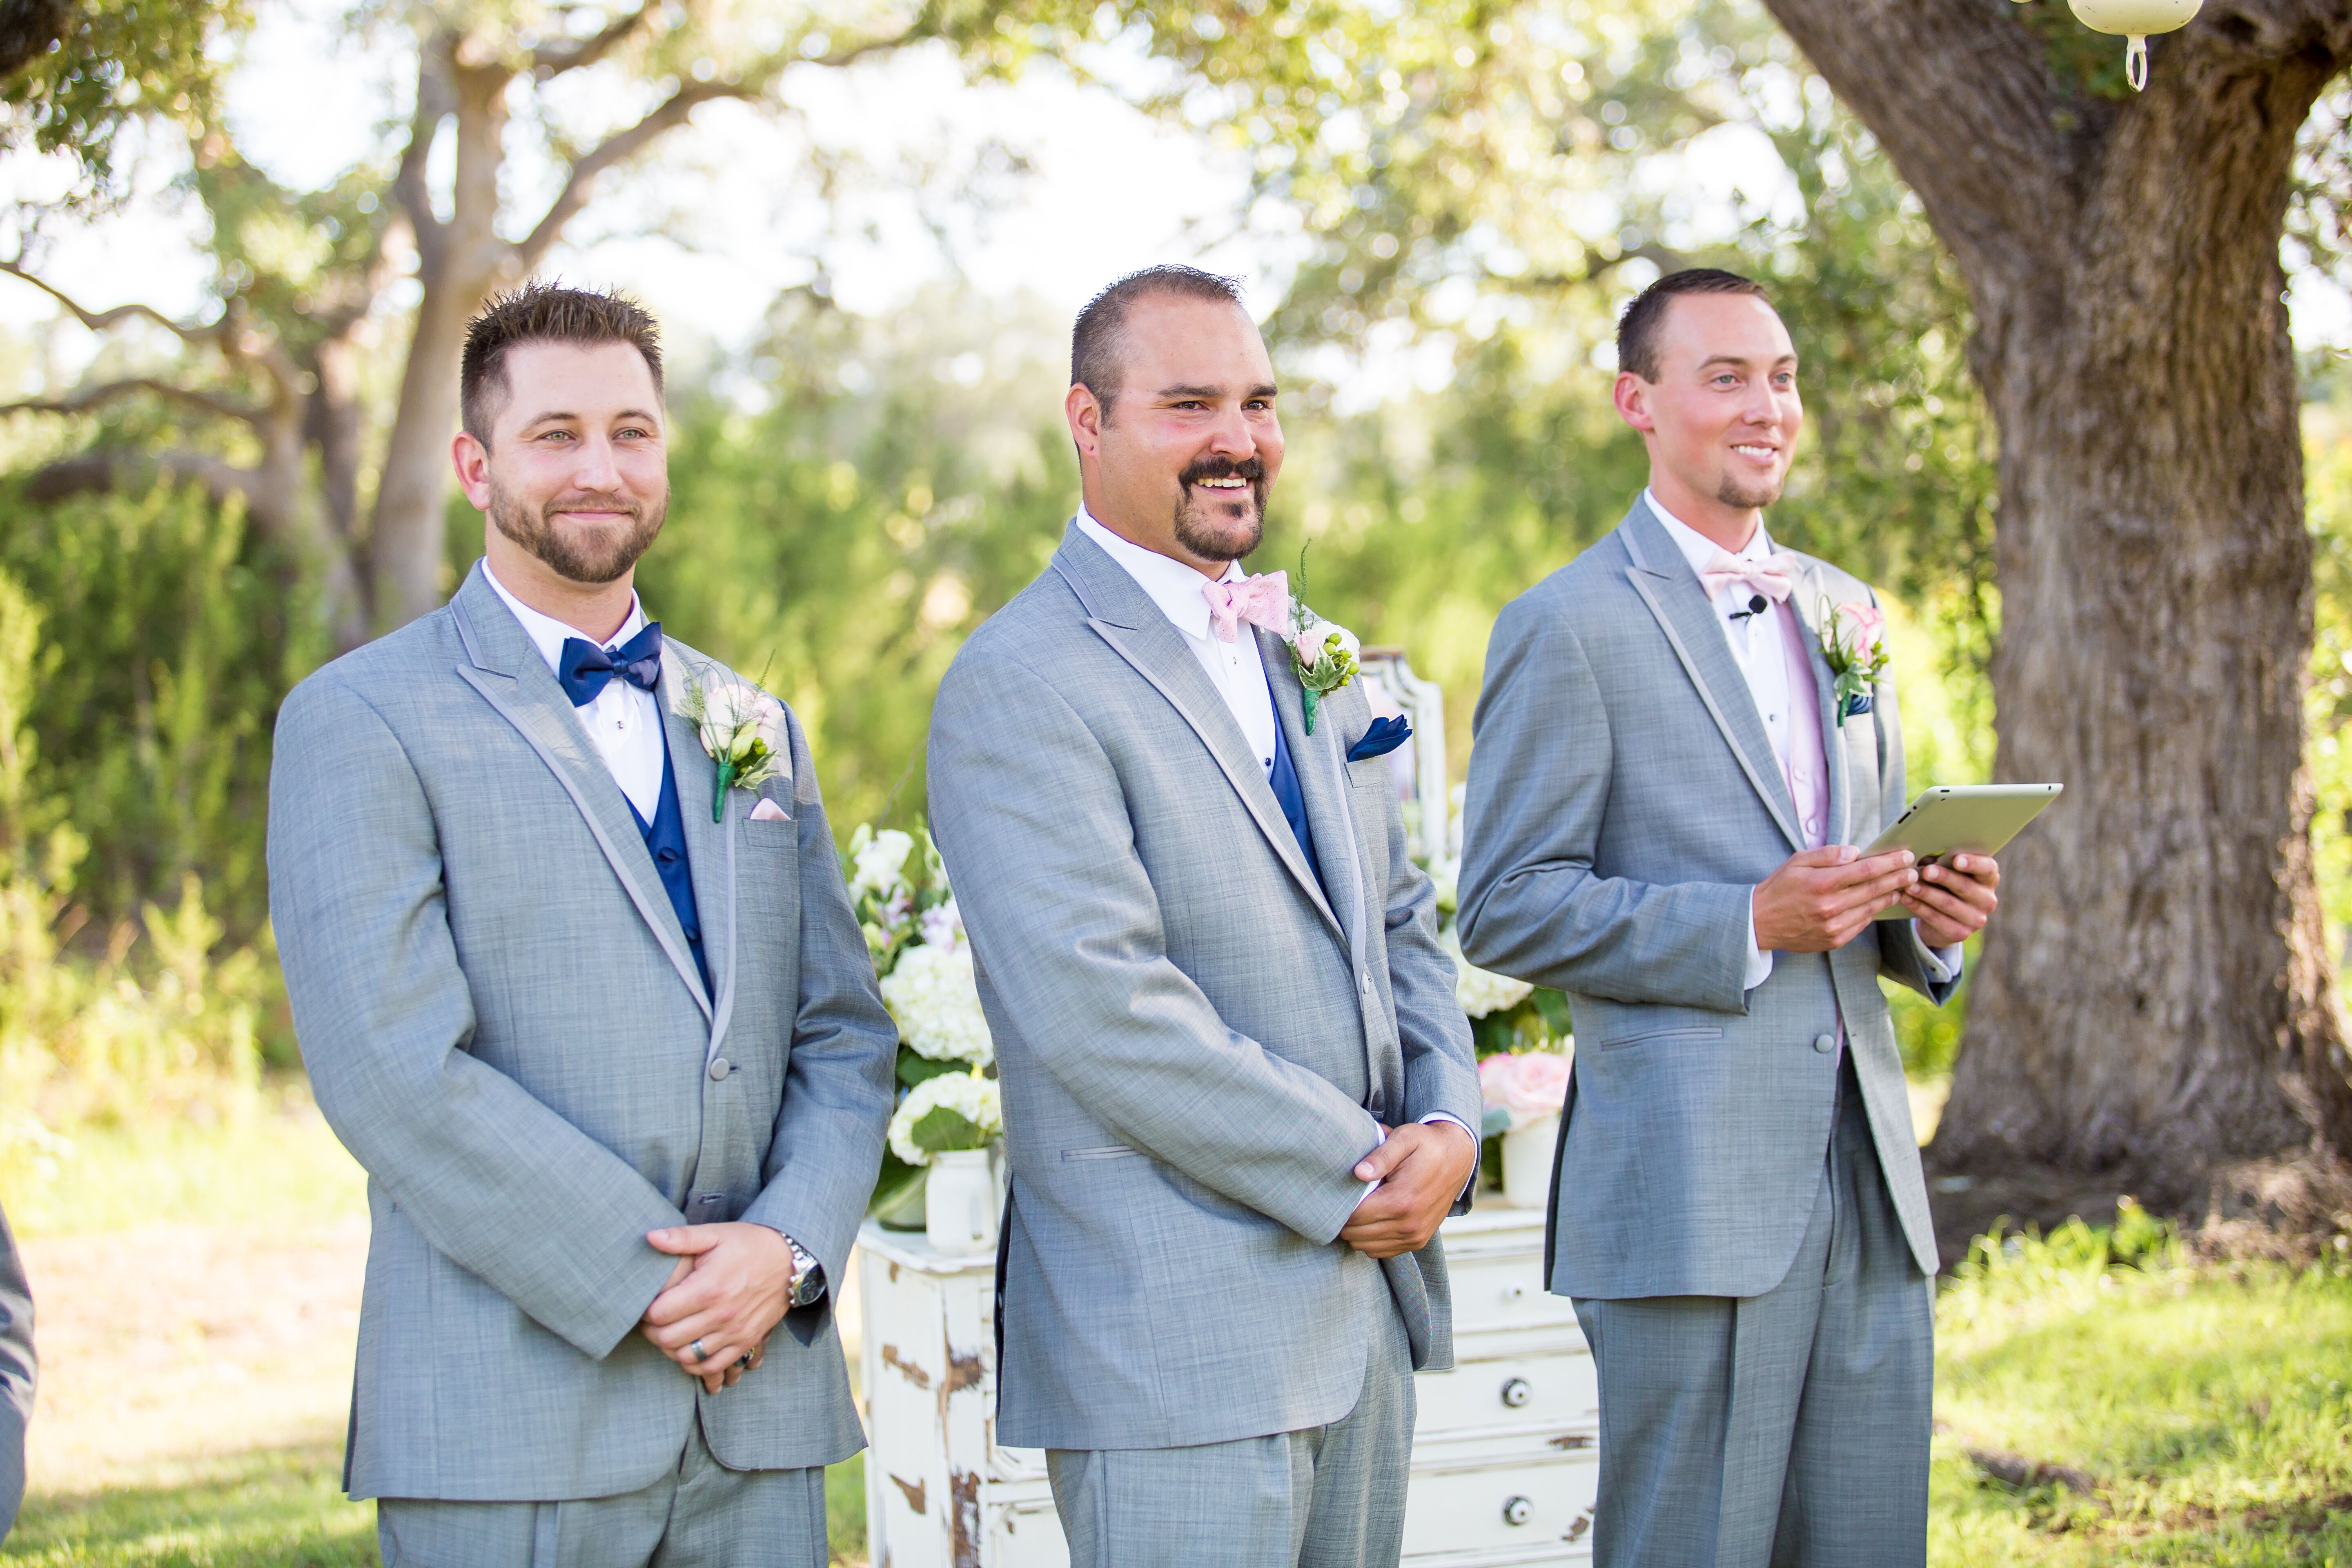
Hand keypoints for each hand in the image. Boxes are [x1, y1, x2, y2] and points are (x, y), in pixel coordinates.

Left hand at [639, 1222, 796, 1392]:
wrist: (791, 1259)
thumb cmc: (749, 1244)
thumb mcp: (716, 1234)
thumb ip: (682, 1237)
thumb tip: (650, 1237)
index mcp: (708, 1287)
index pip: (659, 1314)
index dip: (645, 1311)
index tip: (646, 1305)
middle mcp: (721, 1314)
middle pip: (668, 1339)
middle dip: (652, 1332)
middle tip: (652, 1322)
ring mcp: (735, 1332)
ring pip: (687, 1357)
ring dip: (671, 1349)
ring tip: (669, 1334)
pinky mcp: (747, 1341)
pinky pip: (713, 1367)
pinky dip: (696, 1365)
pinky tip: (690, 1352)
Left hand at [1338, 1122, 1478, 1259]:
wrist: (1458, 1157)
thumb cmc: (1426, 1145)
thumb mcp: (1405, 1138)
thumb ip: (1380, 1155)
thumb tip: (1358, 1173)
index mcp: (1402, 1200)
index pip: (1354, 1217)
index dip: (1340, 1207)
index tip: (1338, 1193)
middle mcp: (1409, 1225)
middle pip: (1357, 1235)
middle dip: (1346, 1219)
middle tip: (1347, 1199)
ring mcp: (1415, 1236)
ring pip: (1366, 1247)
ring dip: (1357, 1231)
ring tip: (1361, 1207)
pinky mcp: (1418, 1241)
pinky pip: (1382, 1252)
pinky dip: (1372, 1240)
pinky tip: (1373, 1218)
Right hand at [1752, 845, 1918, 953]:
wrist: (1759, 923)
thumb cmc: (1779, 888)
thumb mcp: (1797, 861)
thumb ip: (1827, 855)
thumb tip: (1855, 852)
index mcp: (1821, 883)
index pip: (1866, 870)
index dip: (1890, 862)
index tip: (1905, 856)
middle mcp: (1830, 906)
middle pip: (1874, 889)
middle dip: (1898, 878)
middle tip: (1914, 871)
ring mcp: (1833, 926)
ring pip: (1872, 908)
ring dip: (1891, 896)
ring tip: (1903, 886)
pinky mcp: (1834, 940)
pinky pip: (1862, 924)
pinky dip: (1874, 912)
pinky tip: (1880, 902)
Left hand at [1900, 851, 1998, 948]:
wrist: (1944, 917)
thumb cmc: (1947, 885)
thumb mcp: (1950, 872)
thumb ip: (1945, 863)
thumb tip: (1926, 857)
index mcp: (1988, 879)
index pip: (1987, 868)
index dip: (1973, 863)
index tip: (1957, 860)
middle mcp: (1987, 900)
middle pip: (1965, 886)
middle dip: (1943, 877)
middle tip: (1926, 870)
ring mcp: (1976, 919)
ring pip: (1948, 903)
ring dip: (1926, 893)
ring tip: (1909, 885)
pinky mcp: (1960, 933)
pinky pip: (1936, 919)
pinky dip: (1919, 907)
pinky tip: (1906, 898)